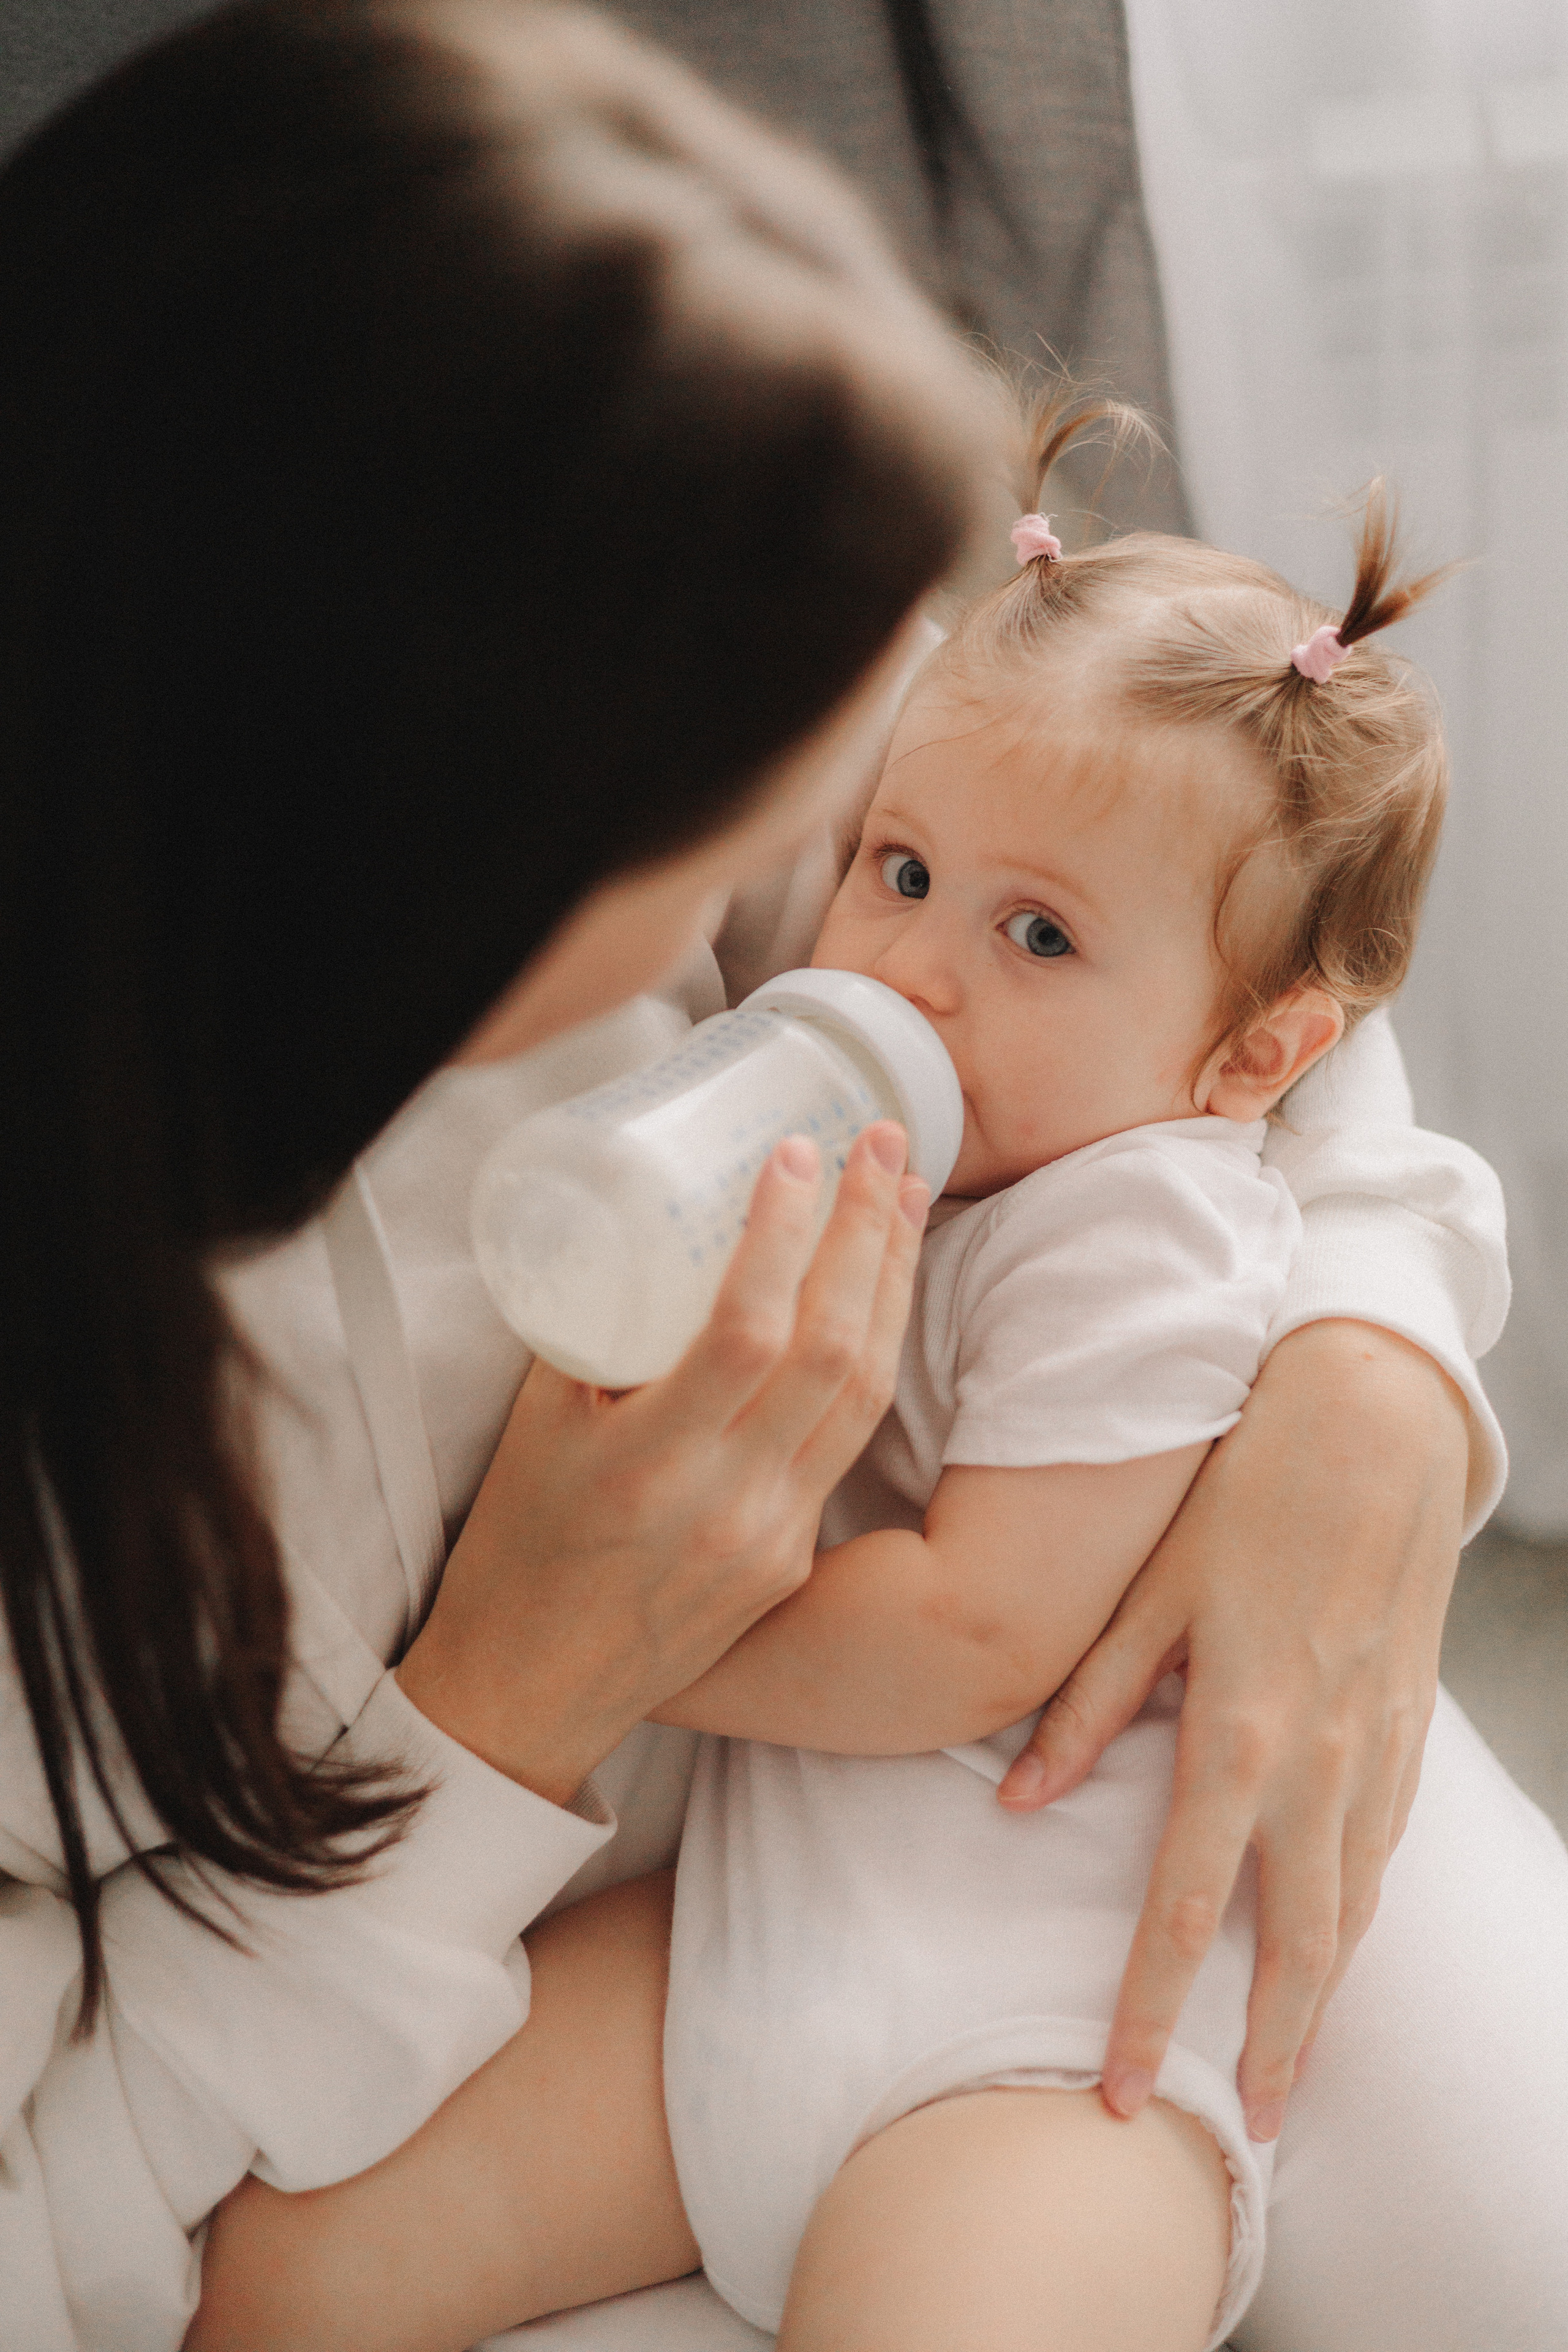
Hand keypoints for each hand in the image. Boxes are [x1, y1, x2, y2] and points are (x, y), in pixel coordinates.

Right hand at [397, 1123, 928, 1805]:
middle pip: (833, 1350)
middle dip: (867, 1232)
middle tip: (882, 1142)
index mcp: (648, 1465)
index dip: (781, 1235)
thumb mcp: (536, 1431)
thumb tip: (648, 1233)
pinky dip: (871, 1355)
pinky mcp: (794, 1558)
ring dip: (892, 1285)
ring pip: (865, 1393)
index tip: (794, 1152)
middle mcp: (728, 1504)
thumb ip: (597, 1337)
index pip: (746, 1331)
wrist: (531, 1694)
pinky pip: (849, 1442)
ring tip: (904, 1198)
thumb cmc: (516, 1553)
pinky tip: (878, 1299)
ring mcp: (774, 1537)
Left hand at [996, 1320, 1470, 2143]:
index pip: (1185, 1906)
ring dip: (1324, 2002)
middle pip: (1296, 1943)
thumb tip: (1016, 1801)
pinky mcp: (1408, 1732)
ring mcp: (1374, 1751)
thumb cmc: (1243, 1499)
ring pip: (1353, 1911)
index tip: (1125, 2088)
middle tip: (1246, 2130)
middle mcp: (1314, 1760)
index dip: (1153, 2009)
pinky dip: (1356, 1917)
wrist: (1375, 1432)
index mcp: (1234, 1730)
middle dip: (1271, 2048)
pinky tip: (1334, 1949)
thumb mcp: (1146, 1594)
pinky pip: (1382, 1853)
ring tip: (1292, 2072)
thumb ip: (1083, 1705)